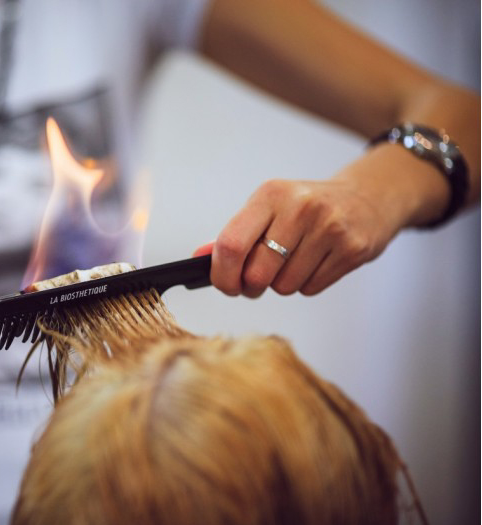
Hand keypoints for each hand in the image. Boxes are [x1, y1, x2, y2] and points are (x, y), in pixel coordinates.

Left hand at [195, 178, 398, 297]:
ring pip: (284, 286)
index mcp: (270, 195)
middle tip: (257, 280)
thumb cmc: (306, 207)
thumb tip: (198, 257)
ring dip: (282, 284)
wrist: (367, 198)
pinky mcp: (352, 249)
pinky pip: (310, 288)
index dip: (222, 274)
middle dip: (252, 286)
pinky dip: (306, 284)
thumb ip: (234, 234)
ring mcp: (329, 228)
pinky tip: (316, 261)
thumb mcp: (268, 208)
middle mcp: (300, 208)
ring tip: (294, 261)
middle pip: (257, 273)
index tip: (225, 284)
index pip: (231, 244)